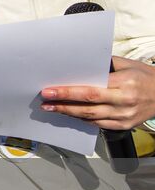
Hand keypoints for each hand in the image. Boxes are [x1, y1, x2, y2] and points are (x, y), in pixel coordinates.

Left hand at [40, 57, 154, 129]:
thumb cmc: (144, 76)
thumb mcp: (126, 64)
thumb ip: (103, 65)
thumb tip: (78, 65)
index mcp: (124, 83)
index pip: (90, 89)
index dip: (68, 91)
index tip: (50, 90)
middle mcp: (124, 101)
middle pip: (88, 104)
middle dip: (63, 103)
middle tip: (45, 100)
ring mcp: (124, 116)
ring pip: (91, 116)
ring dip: (68, 113)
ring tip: (51, 109)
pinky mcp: (124, 125)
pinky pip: (99, 124)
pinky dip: (82, 120)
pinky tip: (69, 115)